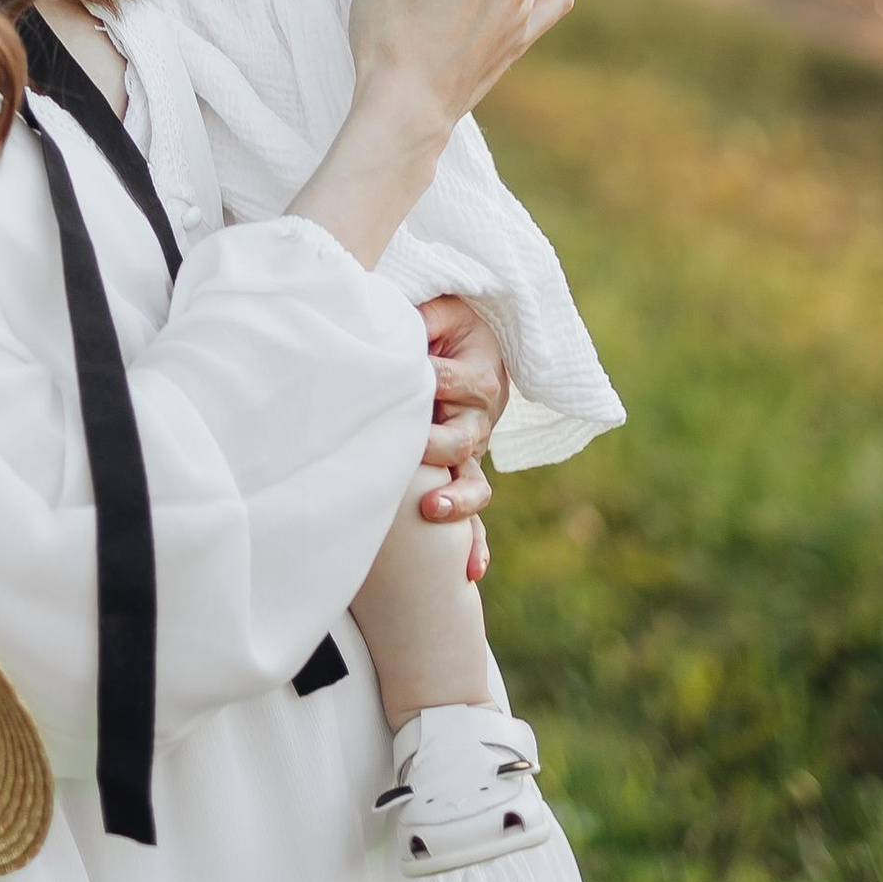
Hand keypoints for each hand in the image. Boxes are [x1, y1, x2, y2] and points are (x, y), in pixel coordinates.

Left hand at [413, 294, 506, 523]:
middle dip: (438, 445)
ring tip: (433, 510)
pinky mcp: (463, 476)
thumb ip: (426, 313)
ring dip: (457, 500)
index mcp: (478, 378)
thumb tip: (403, 321)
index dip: (429, 377)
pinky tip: (469, 570)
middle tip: (412, 448)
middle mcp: (479, 421)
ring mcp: (472, 454)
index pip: (451, 381)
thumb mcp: (442, 311)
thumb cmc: (448, 329)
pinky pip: (474, 516)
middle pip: (464, 438)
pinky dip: (475, 543)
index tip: (403, 377)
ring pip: (474, 484)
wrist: (475, 348)